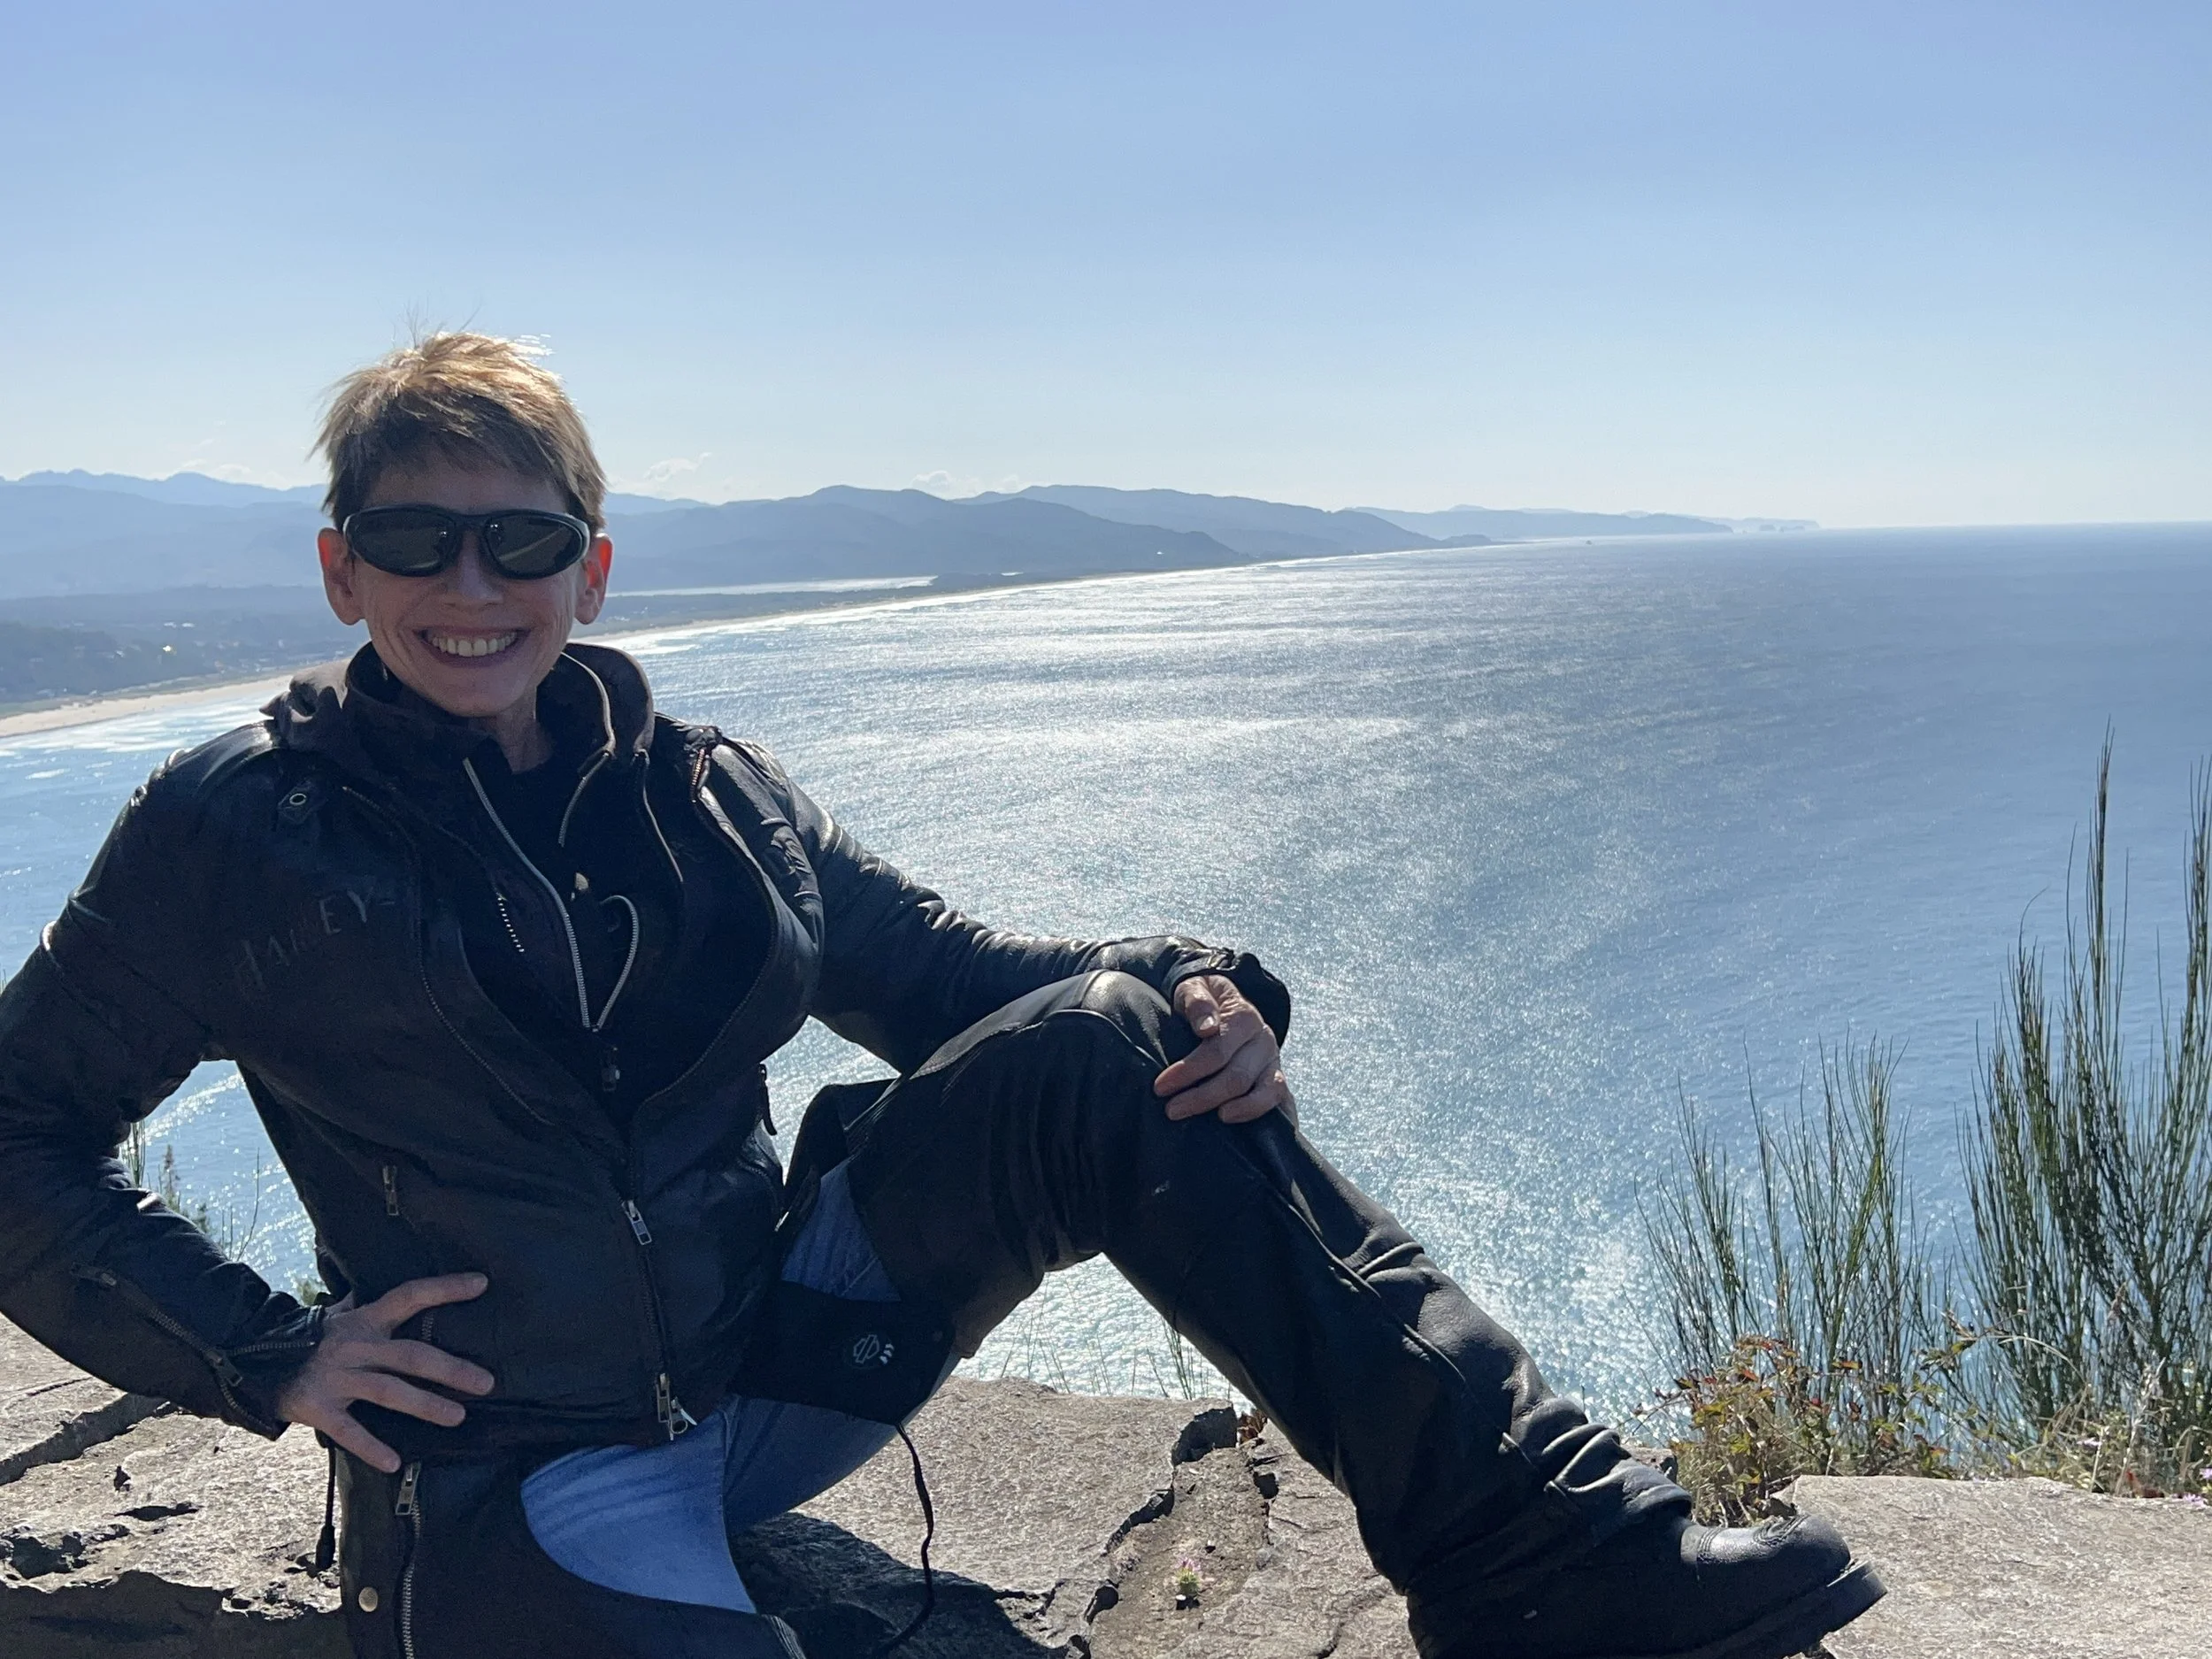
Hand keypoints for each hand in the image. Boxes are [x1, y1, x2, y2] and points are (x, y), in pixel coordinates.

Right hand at [276, 1272, 495, 1472]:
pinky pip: (349, 1430)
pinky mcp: (318, 1408)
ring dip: (426, 1405)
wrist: (254, 1362)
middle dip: (451, 1369)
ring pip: (389, 1391)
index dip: (444, 1289)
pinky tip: (394, 1462)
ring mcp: (337, 1377)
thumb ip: (372, 1308)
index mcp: (365, 1319)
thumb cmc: (312, 1340)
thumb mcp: (340, 1317)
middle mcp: (355, 1346)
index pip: (409, 1296)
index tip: (480, 1283)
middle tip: (486, 1382)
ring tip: (458, 1417)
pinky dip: (371, 1447)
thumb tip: (410, 1293)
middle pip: (410, 1355)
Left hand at [1154, 974, 1294, 1124]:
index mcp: (1243, 1017)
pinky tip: (1246, 1129)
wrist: (1226, 1003)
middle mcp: (1263, 1040)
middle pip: (1236, 1076)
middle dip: (1202, 1097)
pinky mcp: (1277, 1078)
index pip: (1217, 1050)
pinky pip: (1281, 1100)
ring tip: (1211, 1121)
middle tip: (1171, 1110)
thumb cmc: (1202, 1001)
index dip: (1188, 1071)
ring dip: (1237, 1110)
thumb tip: (1206, 1028)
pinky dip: (1269, 1116)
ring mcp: (1273, 1061)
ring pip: (1264, 1092)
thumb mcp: (1194, 988)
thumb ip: (1197, 1001)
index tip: (1160, 1087)